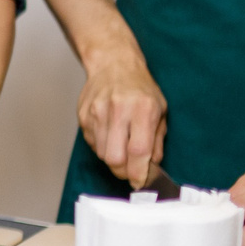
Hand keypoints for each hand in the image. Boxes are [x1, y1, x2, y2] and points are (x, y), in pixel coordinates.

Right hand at [77, 48, 166, 187]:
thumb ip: (157, 140)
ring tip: (121, 148)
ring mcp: (97, 113)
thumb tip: (151, 167)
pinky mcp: (83, 116)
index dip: (139, 173)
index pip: (138, 151)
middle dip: (124, 171)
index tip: (141, 182)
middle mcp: (118, 110)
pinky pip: (93, 144)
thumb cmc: (140, 87)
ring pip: (102, 154)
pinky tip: (110, 135)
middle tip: (130, 170)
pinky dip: (103, 147)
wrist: (113, 63)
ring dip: (113, 159)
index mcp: (142, 108)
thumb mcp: (160, 110)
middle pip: (115, 158)